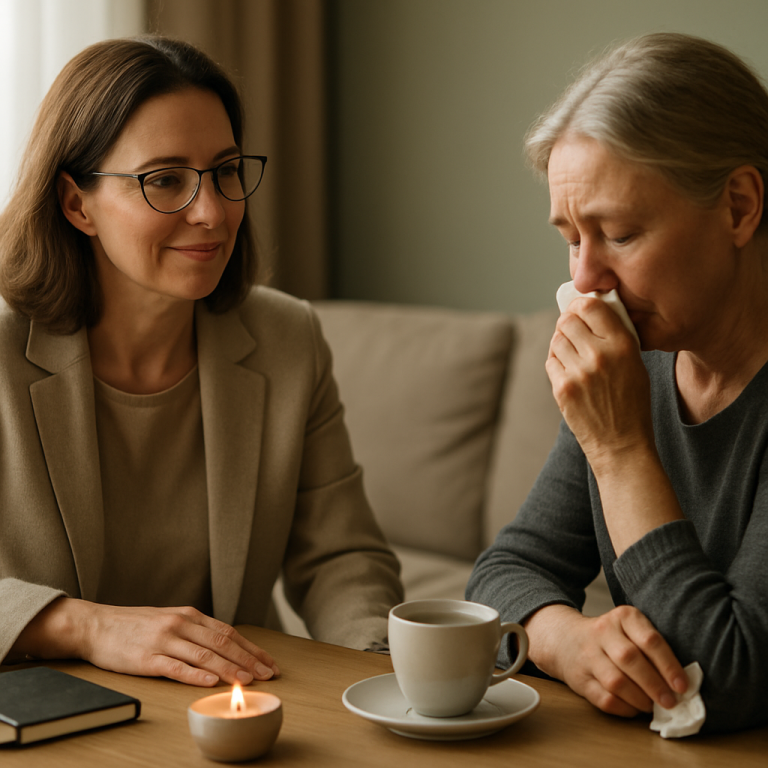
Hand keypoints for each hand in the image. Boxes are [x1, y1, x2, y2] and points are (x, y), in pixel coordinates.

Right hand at [14, 598, 279, 686]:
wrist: (97, 625)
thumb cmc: (136, 626)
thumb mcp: (171, 619)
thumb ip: (196, 630)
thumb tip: (226, 645)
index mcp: (189, 615)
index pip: (229, 633)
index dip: (251, 648)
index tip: (269, 663)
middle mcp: (181, 625)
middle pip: (223, 643)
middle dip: (249, 660)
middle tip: (269, 674)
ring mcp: (165, 641)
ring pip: (205, 655)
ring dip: (229, 668)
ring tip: (248, 680)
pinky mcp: (148, 658)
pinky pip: (176, 667)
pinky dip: (196, 675)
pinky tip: (211, 681)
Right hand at [526, 604, 687, 716]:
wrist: (565, 639)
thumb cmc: (611, 638)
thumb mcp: (630, 628)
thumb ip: (652, 648)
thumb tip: (681, 682)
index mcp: (622, 617)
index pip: (649, 640)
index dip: (669, 665)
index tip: (683, 686)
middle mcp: (602, 632)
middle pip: (631, 660)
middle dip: (655, 685)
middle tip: (670, 702)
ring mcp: (588, 655)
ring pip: (617, 682)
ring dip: (640, 699)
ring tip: (651, 706)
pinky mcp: (579, 678)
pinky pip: (604, 699)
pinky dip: (624, 708)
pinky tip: (633, 708)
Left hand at [546, 297, 652, 468]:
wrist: (621, 443)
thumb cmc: (631, 403)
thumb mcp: (635, 365)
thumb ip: (615, 337)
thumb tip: (589, 312)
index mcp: (623, 346)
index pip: (591, 307)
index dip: (581, 304)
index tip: (579, 308)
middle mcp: (599, 356)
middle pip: (567, 320)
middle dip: (567, 322)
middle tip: (571, 328)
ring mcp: (578, 373)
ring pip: (556, 340)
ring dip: (561, 343)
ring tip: (572, 353)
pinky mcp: (562, 388)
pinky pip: (551, 362)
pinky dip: (557, 363)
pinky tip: (569, 372)